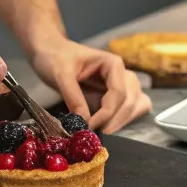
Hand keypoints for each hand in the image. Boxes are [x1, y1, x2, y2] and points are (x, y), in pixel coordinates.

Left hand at [31, 39, 151, 132]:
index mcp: (113, 64)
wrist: (49, 52)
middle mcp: (121, 74)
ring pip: (137, 104)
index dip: (107, 112)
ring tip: (104, 132)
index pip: (119, 92)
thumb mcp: (60, 75)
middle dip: (118, 119)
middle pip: (131, 100)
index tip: (90, 126)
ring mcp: (120, 85)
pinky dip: (124, 119)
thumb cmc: (55, 58)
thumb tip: (85, 123)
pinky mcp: (114, 96)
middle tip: (98, 134)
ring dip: (125, 120)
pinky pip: (129, 108)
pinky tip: (107, 126)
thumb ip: (74, 97)